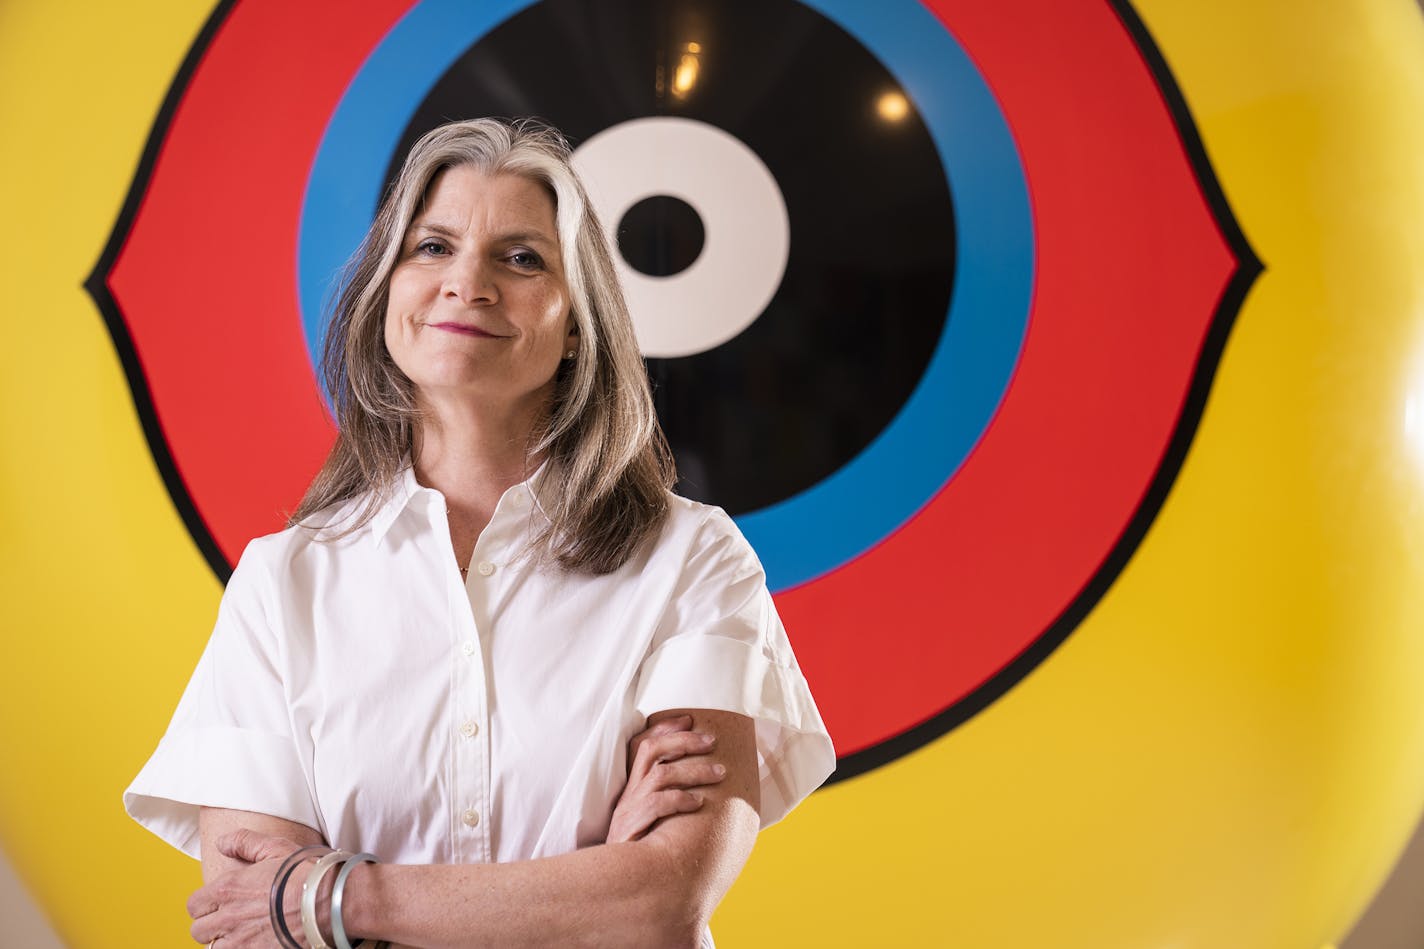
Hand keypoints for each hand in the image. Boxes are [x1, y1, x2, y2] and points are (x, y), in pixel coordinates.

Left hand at [188, 829, 321, 946]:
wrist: (331, 902)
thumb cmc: (306, 873)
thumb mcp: (276, 847)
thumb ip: (244, 842)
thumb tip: (221, 842)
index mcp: (227, 889)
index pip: (194, 905)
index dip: (205, 904)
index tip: (219, 903)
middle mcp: (228, 918)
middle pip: (199, 931)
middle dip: (212, 926)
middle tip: (231, 920)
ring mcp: (241, 943)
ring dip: (225, 942)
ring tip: (243, 935)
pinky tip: (256, 943)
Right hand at [607, 713, 727, 843]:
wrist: (615, 885)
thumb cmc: (642, 852)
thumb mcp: (653, 821)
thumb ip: (671, 801)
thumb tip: (707, 790)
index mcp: (633, 787)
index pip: (642, 744)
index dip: (664, 728)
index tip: (689, 718)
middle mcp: (629, 793)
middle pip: (650, 750)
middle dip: (684, 740)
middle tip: (712, 741)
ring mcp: (628, 809)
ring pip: (660, 774)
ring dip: (693, 770)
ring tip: (720, 773)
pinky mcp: (631, 828)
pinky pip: (657, 804)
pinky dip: (681, 799)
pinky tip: (699, 804)